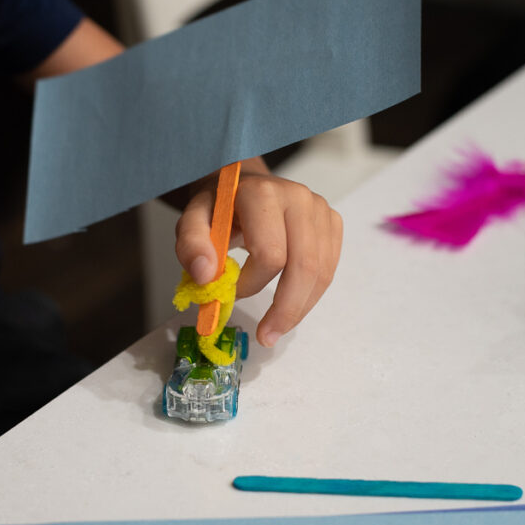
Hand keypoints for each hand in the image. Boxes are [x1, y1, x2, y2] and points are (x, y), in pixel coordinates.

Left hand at [176, 166, 342, 346]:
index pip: (270, 253)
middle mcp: (298, 197)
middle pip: (304, 266)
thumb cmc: (218, 208)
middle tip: (266, 338)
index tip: (230, 294)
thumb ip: (191, 245)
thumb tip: (205, 276)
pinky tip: (291, 306)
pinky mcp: (332, 222)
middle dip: (286, 309)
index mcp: (262, 193)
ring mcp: (320, 209)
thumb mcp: (192, 221)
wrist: (242, 186)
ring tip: (276, 329)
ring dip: (300, 308)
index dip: (250, 284)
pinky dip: (310, 295)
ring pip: (322, 272)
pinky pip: (329, 268)